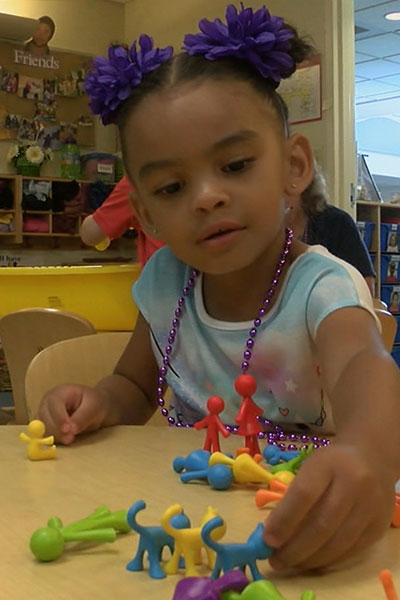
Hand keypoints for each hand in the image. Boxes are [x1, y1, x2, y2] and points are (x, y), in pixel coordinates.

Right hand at [37, 384, 108, 444]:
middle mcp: (48, 402)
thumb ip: (82, 417)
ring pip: (41, 428)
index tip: (68, 430)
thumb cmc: (94, 404)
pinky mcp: (44, 426)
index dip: (59, 417)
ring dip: (55, 436)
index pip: (54, 403)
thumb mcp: (93, 407)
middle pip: (44, 416)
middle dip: (56, 430)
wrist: (93, 408)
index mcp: (60, 392)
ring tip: (70, 439)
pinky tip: (65, 439)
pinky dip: (53, 439)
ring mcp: (44, 414)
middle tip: (70, 439)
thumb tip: (70, 430)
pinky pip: (43, 435)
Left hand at [263, 443, 394, 569]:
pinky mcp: (379, 526)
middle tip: (275, 560)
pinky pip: (351, 550)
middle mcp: (354, 483)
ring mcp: (370, 506)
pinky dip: (329, 559)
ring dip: (310, 559)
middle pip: (322, 524)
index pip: (304, 495)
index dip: (284, 520)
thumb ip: (294, 496)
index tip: (267, 540)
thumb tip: (273, 534)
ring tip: (291, 563)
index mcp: (329, 463)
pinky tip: (313, 560)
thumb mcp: (310, 467)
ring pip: (338, 543)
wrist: (371, 458)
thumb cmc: (331, 463)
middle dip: (295, 548)